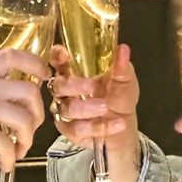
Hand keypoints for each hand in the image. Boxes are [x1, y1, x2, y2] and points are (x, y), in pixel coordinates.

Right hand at [0, 47, 49, 181]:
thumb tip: (24, 95)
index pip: (12, 55)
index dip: (35, 63)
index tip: (45, 76)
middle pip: (29, 90)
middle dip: (37, 115)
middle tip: (30, 130)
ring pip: (25, 119)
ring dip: (27, 139)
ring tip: (18, 149)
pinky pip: (9, 144)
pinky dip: (11, 158)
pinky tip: (5, 162)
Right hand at [49, 43, 140, 181]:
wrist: (124, 129)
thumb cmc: (119, 99)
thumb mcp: (125, 81)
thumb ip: (122, 67)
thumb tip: (123, 50)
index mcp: (75, 73)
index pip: (58, 61)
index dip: (56, 57)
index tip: (64, 54)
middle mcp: (66, 92)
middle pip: (58, 86)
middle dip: (74, 86)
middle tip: (92, 87)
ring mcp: (65, 111)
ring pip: (66, 109)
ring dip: (86, 108)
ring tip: (106, 107)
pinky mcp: (70, 131)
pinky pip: (77, 129)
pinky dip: (99, 127)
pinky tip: (117, 123)